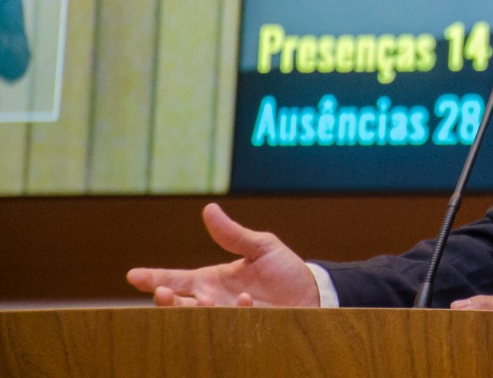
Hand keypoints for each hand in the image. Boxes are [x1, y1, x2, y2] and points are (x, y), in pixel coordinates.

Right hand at [126, 203, 320, 307]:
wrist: (313, 292)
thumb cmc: (284, 271)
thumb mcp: (261, 247)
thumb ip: (233, 234)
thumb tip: (209, 209)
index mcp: (211, 280)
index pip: (177, 279)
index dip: (154, 277)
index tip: (133, 275)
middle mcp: (214, 301)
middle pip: (179, 304)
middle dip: (167, 301)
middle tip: (163, 293)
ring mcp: (228, 317)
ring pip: (199, 319)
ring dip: (195, 311)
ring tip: (200, 300)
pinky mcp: (246, 328)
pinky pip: (232, 324)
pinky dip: (236, 311)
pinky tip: (244, 299)